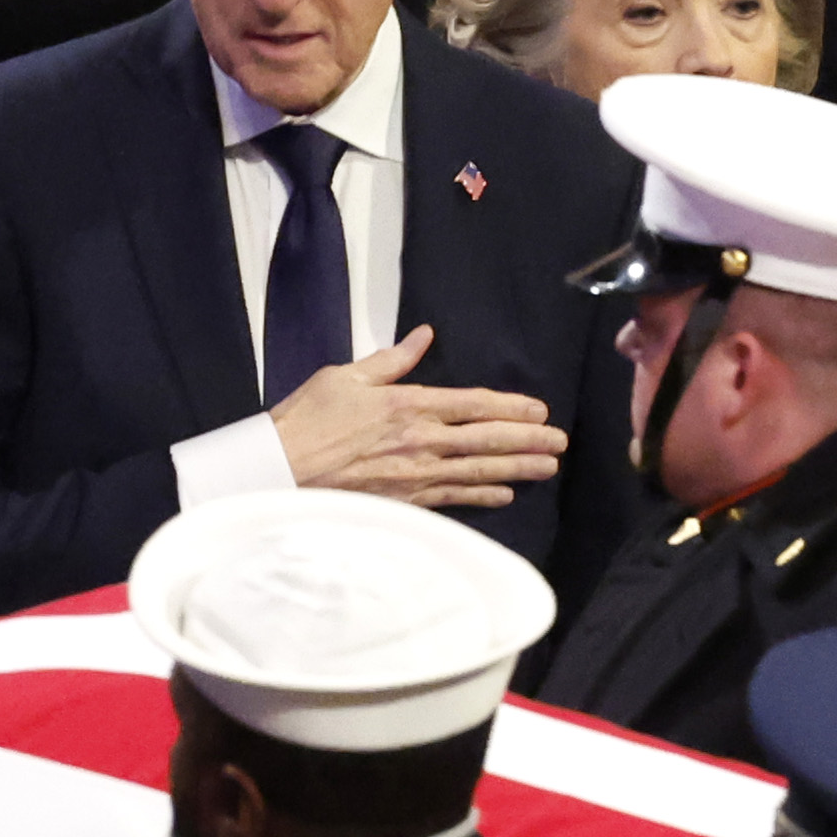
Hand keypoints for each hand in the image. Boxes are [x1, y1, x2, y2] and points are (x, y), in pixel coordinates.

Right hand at [267, 326, 565, 509]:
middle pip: (486, 440)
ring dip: (516, 469)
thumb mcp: (346, 377)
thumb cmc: (305, 420)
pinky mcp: (404, 501)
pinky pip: (452, 498)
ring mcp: (414, 475)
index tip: (539, 410)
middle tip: (560, 442)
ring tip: (548, 467)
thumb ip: (392, 360)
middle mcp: (419, 441)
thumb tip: (424, 335)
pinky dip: (481, 496)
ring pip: (477, 471)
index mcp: (408, 405)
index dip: (511, 407)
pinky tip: (504, 495)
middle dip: (528, 440)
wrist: (275, 471)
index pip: (473, 404)